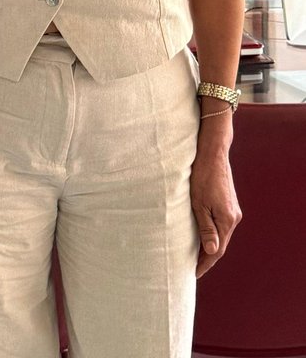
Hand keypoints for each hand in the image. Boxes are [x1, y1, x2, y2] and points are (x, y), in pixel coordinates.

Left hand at [189, 144, 240, 276]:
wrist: (212, 153)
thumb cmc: (201, 176)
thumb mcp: (199, 203)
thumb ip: (206, 227)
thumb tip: (211, 251)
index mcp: (227, 220)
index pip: (216, 250)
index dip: (205, 263)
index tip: (193, 273)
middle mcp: (234, 217)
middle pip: (220, 244)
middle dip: (207, 257)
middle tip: (192, 268)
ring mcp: (233, 210)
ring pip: (221, 234)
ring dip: (209, 244)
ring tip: (195, 254)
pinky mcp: (229, 203)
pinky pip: (221, 224)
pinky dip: (212, 232)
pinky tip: (203, 234)